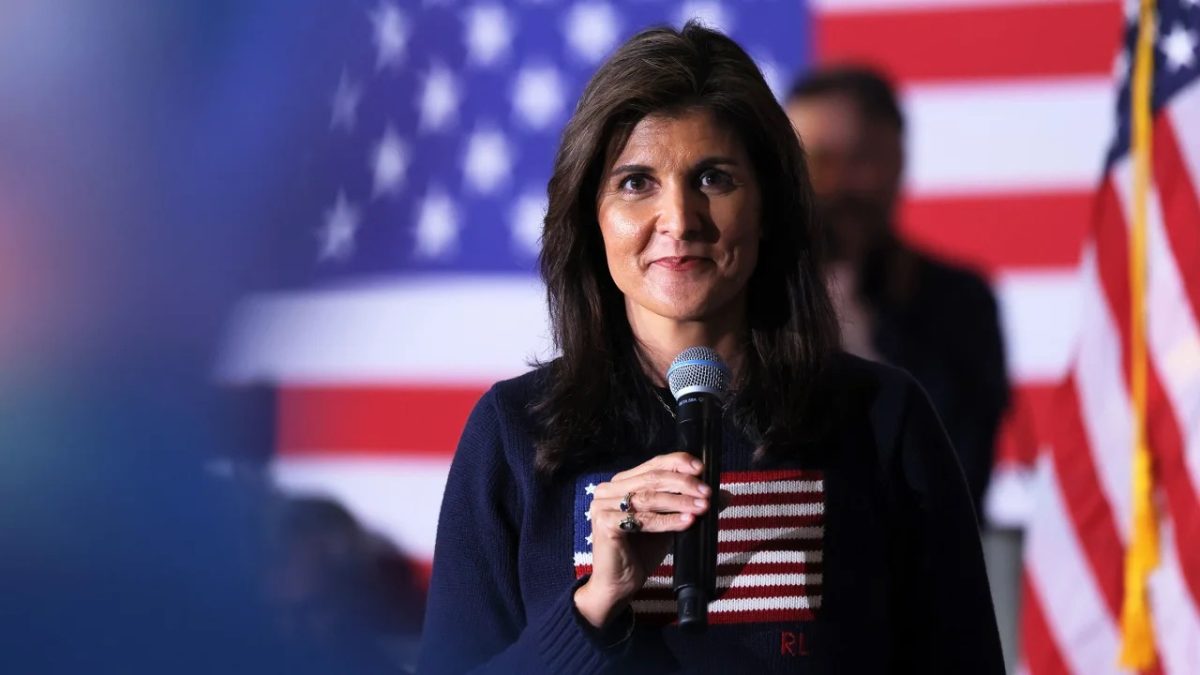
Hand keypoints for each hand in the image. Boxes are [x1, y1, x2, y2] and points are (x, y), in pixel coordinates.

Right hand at [573, 452, 711, 627]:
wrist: (618, 584)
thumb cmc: (641, 552)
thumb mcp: (670, 523)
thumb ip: (690, 506)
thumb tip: (725, 495)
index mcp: (622, 483)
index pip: (653, 464)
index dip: (678, 463)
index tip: (702, 469)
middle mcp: (609, 489)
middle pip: (652, 478)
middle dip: (684, 484)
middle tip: (707, 493)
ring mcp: (603, 505)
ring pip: (649, 497)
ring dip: (679, 502)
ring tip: (702, 507)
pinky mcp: (604, 523)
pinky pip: (642, 520)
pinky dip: (667, 520)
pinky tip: (687, 521)